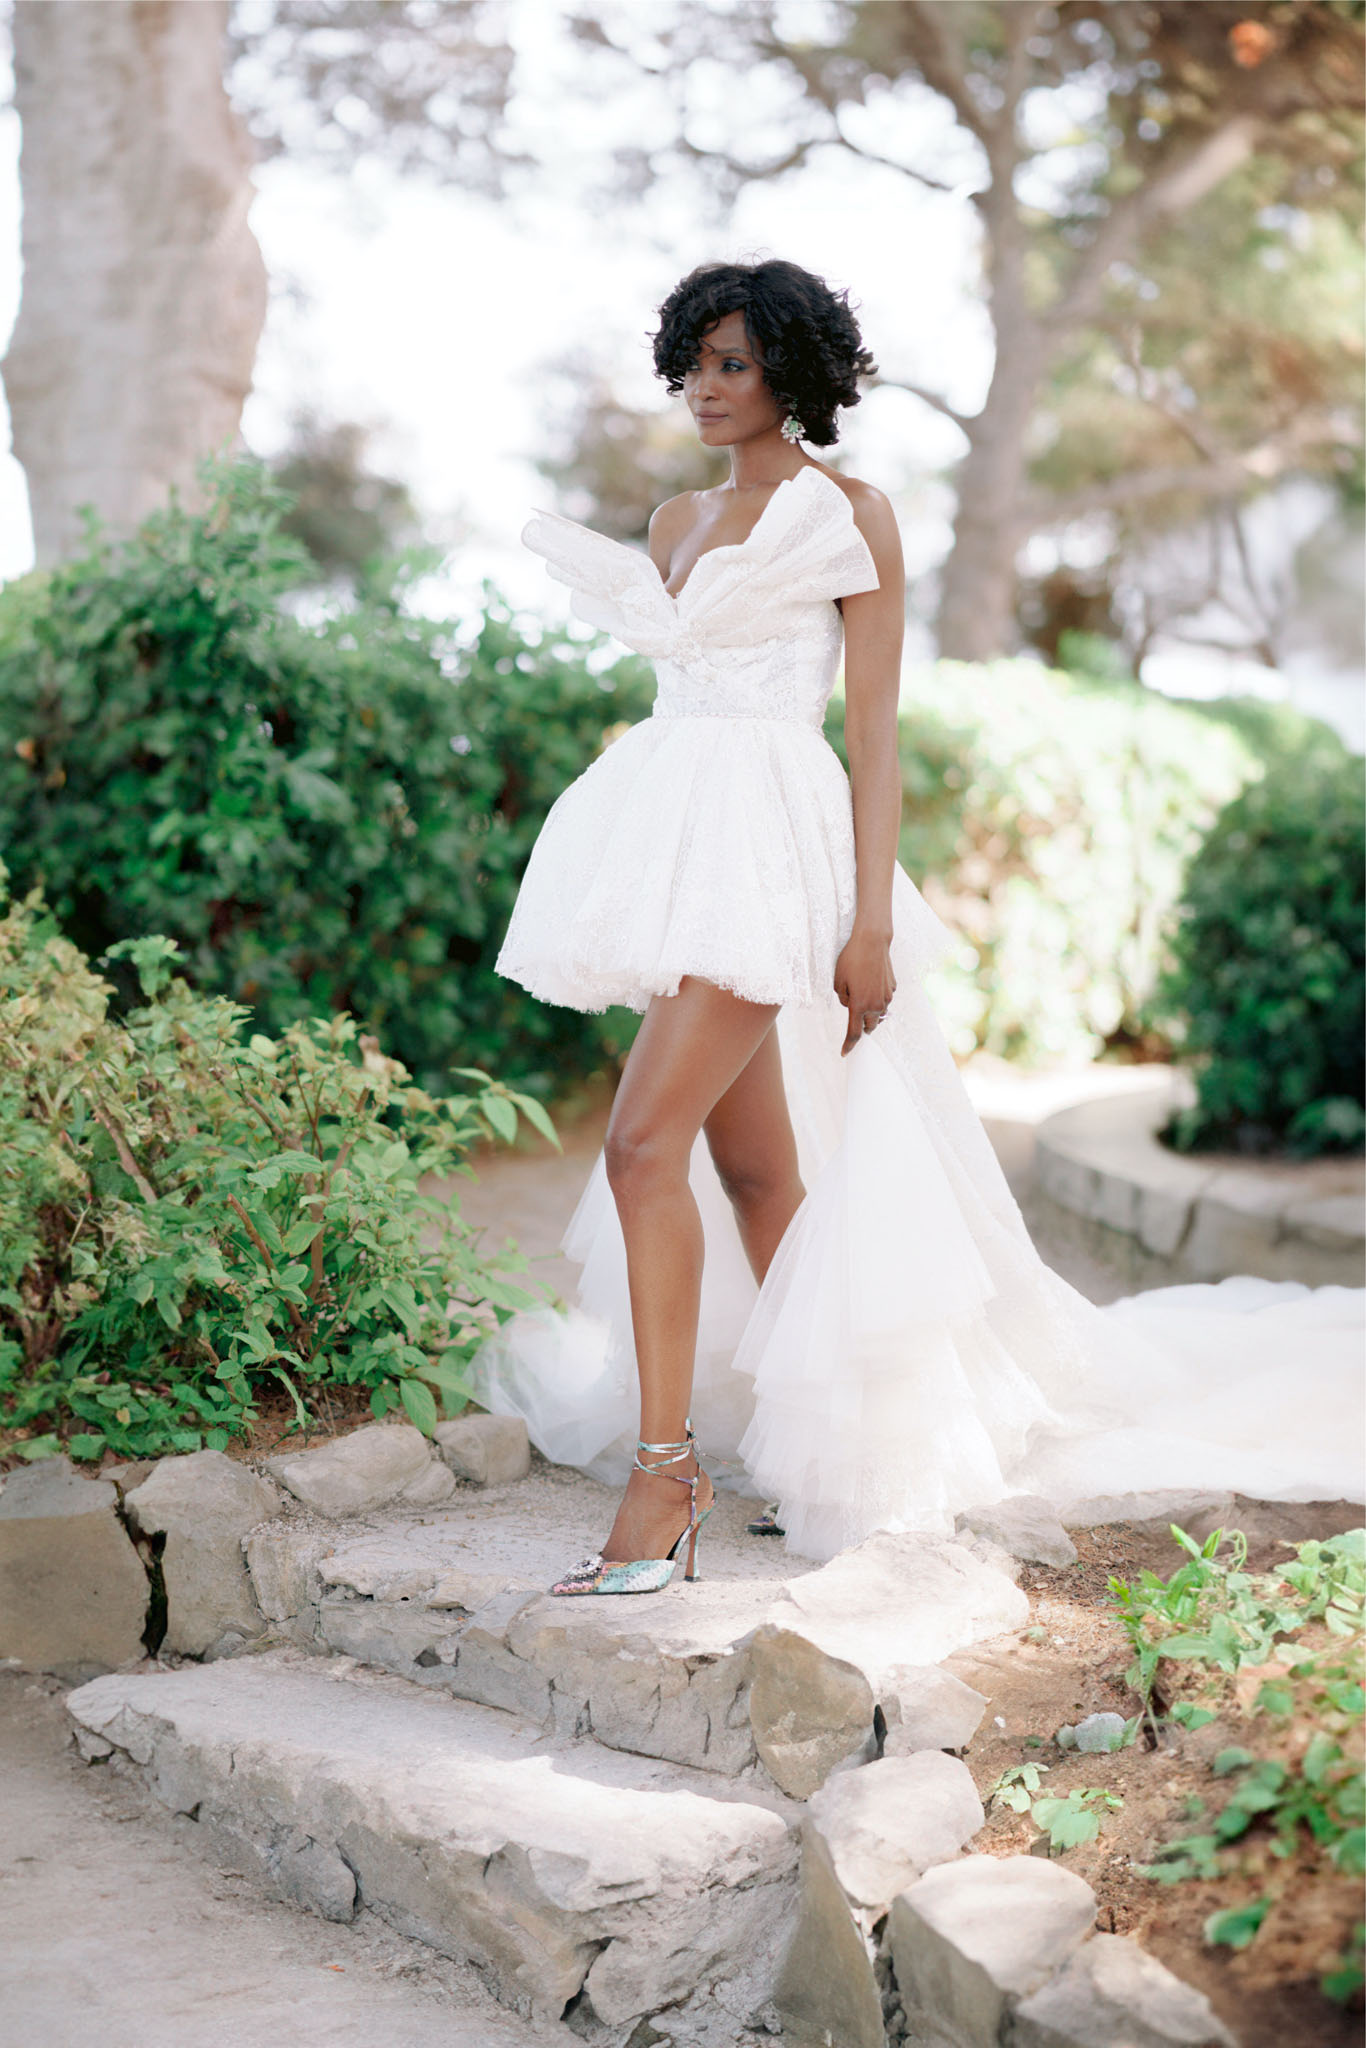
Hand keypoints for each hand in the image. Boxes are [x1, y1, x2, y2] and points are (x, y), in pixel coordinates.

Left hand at [834, 926, 895, 1055]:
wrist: (872, 942)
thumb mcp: (838, 981)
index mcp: (859, 1005)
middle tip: (854, 1020)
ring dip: (871, 1012)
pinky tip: (871, 984)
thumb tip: (850, 1005)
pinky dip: (877, 998)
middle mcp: (875, 1005)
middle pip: (869, 1026)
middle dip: (862, 1027)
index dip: (849, 1045)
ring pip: (879, 1013)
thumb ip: (843, 999)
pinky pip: (884, 999)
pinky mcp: (892, 988)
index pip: (854, 1033)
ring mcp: (886, 997)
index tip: (845, 1053)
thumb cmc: (851, 960)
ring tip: (862, 996)